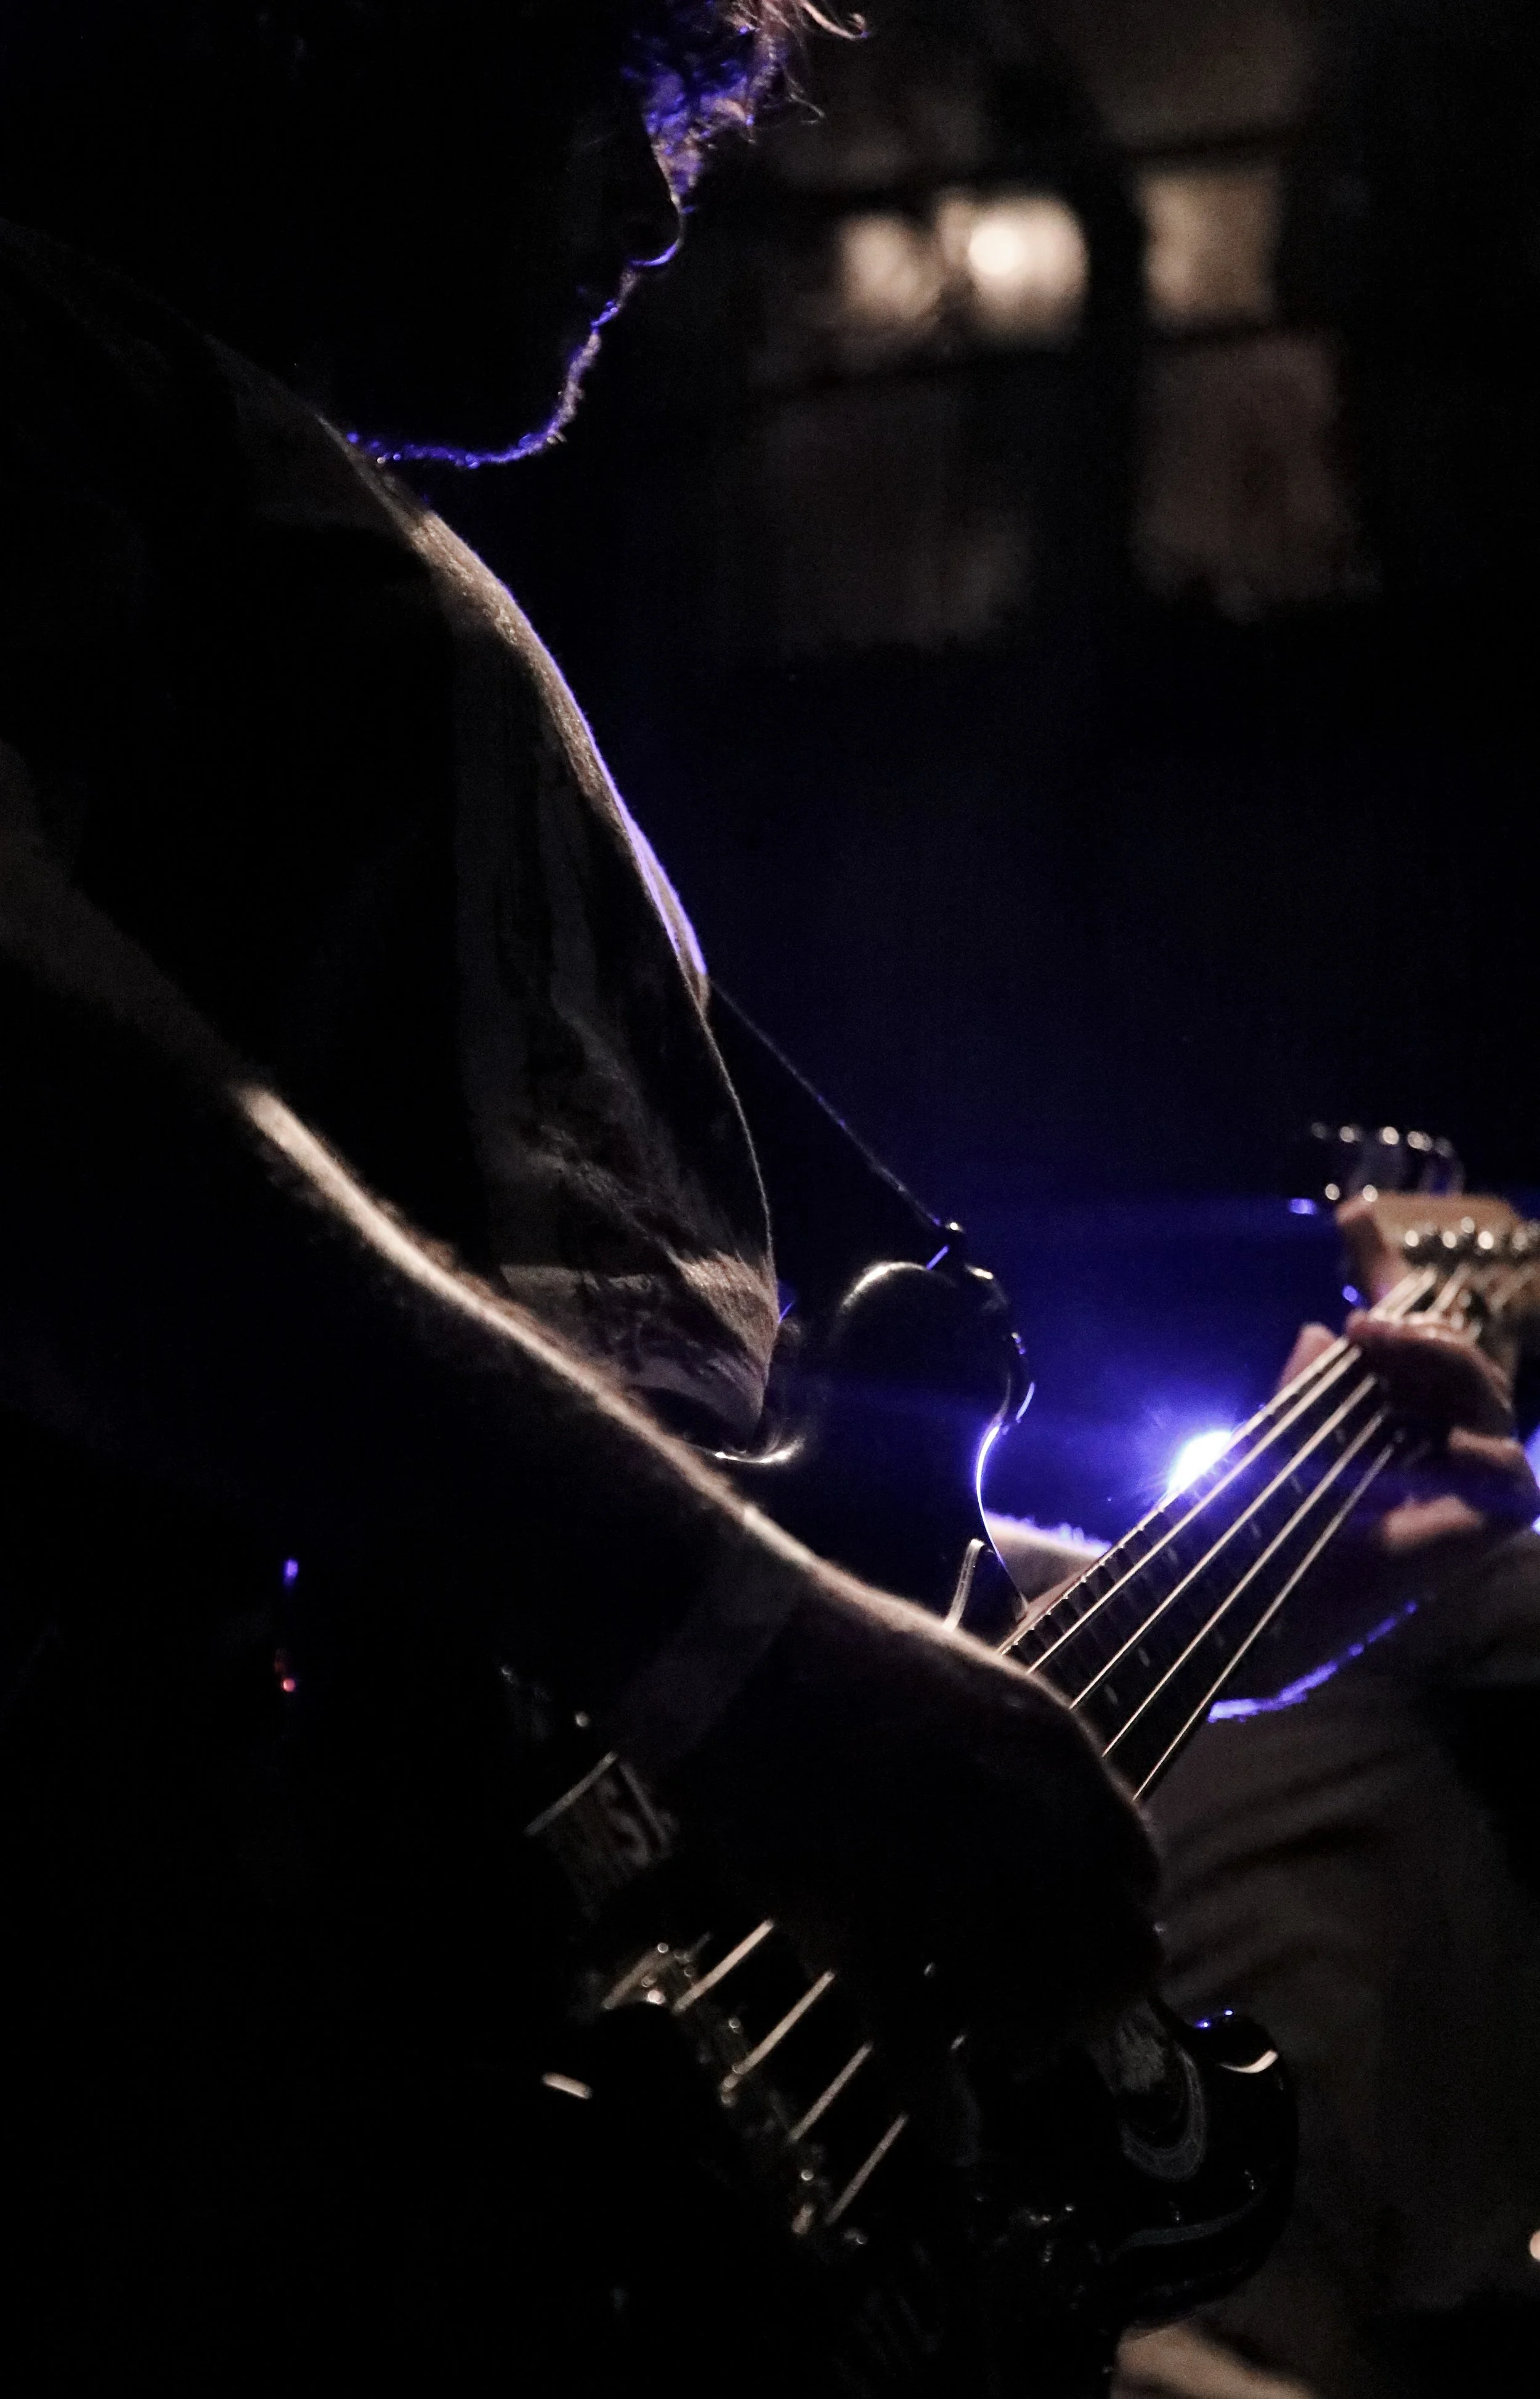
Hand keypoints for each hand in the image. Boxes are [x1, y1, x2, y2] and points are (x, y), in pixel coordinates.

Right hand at [663, 1570, 1159, 2072]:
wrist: (735, 1644)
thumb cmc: (834, 1655)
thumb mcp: (967, 1686)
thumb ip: (1017, 1767)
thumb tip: (1039, 1846)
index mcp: (1056, 1748)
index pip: (1136, 1868)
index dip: (1112, 1927)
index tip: (1076, 1957)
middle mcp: (1030, 1815)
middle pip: (1112, 1951)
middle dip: (1084, 2004)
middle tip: (1034, 2026)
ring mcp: (955, 1869)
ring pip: (1034, 2000)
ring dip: (1022, 2046)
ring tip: (985, 2062)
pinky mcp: (873, 1918)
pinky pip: (924, 2036)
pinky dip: (941, 2098)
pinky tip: (950, 2135)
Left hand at [1277, 1310, 1536, 1569]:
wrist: (1288, 1585)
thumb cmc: (1288, 1514)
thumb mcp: (1296, 1432)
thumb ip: (1308, 1383)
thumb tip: (1314, 1330)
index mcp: (1410, 1422)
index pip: (1431, 1360)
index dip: (1409, 1332)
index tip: (1353, 1324)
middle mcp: (1450, 1445)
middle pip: (1464, 1368)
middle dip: (1422, 1335)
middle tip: (1367, 1328)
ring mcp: (1476, 1479)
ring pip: (1489, 1396)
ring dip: (1446, 1359)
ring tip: (1391, 1347)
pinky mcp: (1496, 1516)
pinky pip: (1511, 1472)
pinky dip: (1488, 1450)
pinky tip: (1450, 1443)